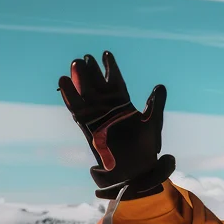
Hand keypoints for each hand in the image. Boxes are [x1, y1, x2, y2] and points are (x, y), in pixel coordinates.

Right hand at [58, 51, 173, 200]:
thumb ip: (155, 105)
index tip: (106, 53)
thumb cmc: (147, 148)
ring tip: (73, 65)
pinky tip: (63, 83)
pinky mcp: (89, 127)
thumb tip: (160, 86)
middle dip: (91, 72)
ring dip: (79, 81)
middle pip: (98, 86)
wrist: (137, 170)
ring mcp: (98, 117)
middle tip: (84, 56)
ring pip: (86, 95)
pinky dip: (70, 97)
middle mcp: (109, 110)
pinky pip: (78, 110)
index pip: (116, 82)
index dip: (110, 68)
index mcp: (124, 105)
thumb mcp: (153, 123)